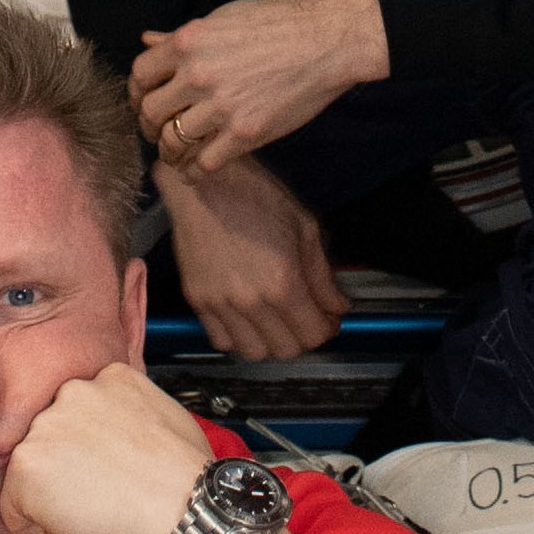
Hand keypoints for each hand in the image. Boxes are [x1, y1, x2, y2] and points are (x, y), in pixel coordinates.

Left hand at [1, 359, 222, 533]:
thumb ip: (133, 415)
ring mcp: (46, 427)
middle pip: (52, 437)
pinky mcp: (26, 466)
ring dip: (51, 496)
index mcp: (111, 379)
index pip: (80, 412)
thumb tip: (120, 435)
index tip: (110, 472)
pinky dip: (35, 527)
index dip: (92, 450)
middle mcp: (73, 393)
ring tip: (93, 513)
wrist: (190, 521)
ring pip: (31, 470)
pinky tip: (76, 529)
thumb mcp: (170, 422)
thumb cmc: (190, 486)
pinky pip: (12, 507)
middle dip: (68, 468)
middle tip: (101, 497)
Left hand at [131, 0, 385, 170]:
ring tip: (176, 153)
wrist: (326, 41)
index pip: (140, 73)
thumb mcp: (223, 18)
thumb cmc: (279, 21)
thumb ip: (181, 35)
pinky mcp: (246, 133)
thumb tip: (149, 40)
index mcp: (189, 42)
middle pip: (150, 111)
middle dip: (148, 125)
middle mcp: (198, 75)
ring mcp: (222, 106)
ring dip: (169, 151)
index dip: (137, 91)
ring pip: (172, 142)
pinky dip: (194, 172)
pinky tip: (196, 170)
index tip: (144, 100)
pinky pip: (205, 163)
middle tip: (157, 130)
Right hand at [156, 154, 348, 360]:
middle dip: (302, 336)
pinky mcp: (198, 300)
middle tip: (304, 316)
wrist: (204, 181)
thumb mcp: (304, 227)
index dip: (327, 328)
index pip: (314, 335)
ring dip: (270, 342)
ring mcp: (221, 303)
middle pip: (286, 350)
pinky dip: (237, 337)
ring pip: (254, 352)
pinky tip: (245, 316)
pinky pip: (221, 340)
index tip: (327, 318)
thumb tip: (336, 305)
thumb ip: (322, 275)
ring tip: (274, 320)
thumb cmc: (253, 195)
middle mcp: (251, 301)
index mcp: (283, 282)